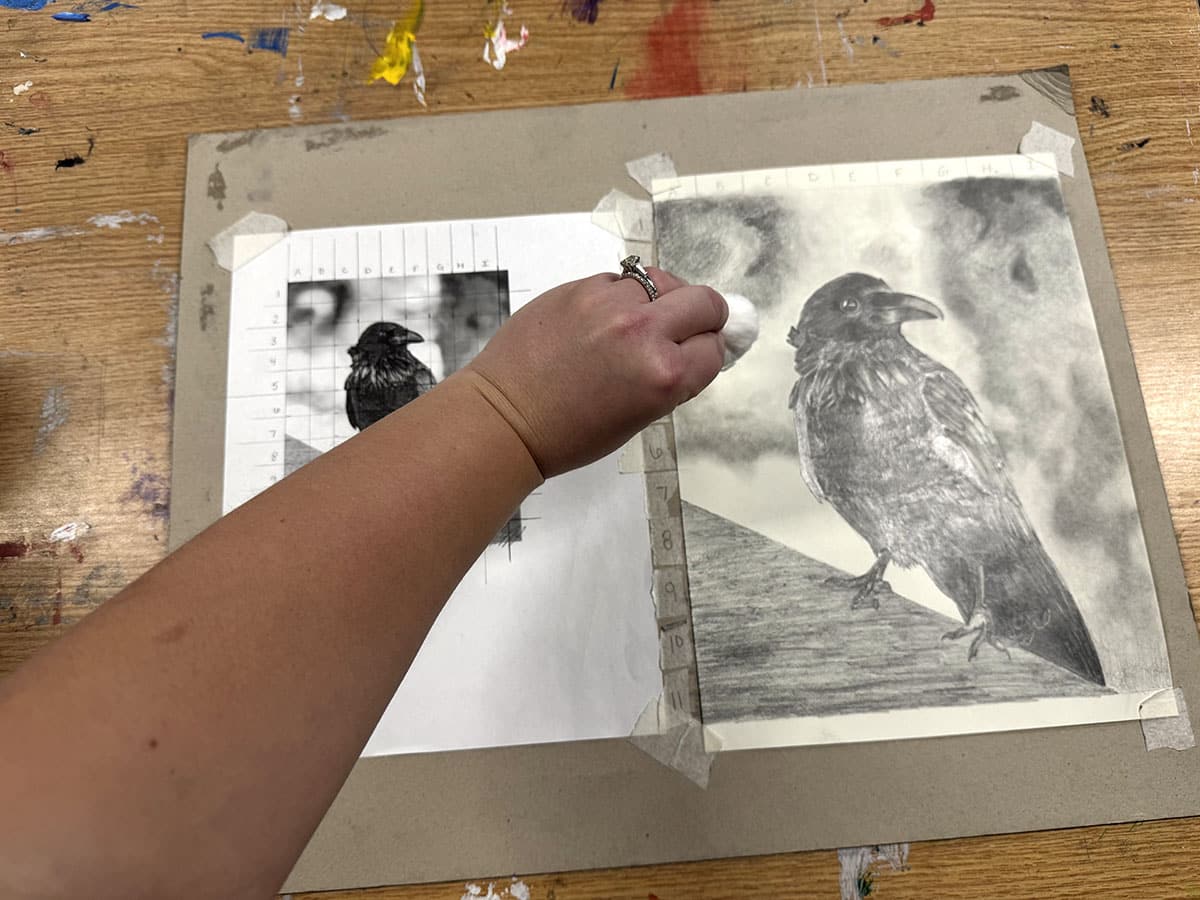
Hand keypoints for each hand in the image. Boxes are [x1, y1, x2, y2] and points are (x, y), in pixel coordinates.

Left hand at [461, 268, 727, 478]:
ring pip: (662, 282)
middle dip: (702, 316)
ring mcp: (609, 304)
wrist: (507, 417)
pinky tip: (600, 321)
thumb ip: (674, 377)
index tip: (695, 355)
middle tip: (682, 330)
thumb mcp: (641, 416)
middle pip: (704, 301)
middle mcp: (644, 331)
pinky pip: (620, 281)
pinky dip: (620, 297)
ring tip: (635, 324)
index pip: (715, 347)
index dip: (708, 351)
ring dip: (659, 300)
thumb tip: (699, 344)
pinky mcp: (580, 288)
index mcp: (666, 375)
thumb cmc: (572, 433)